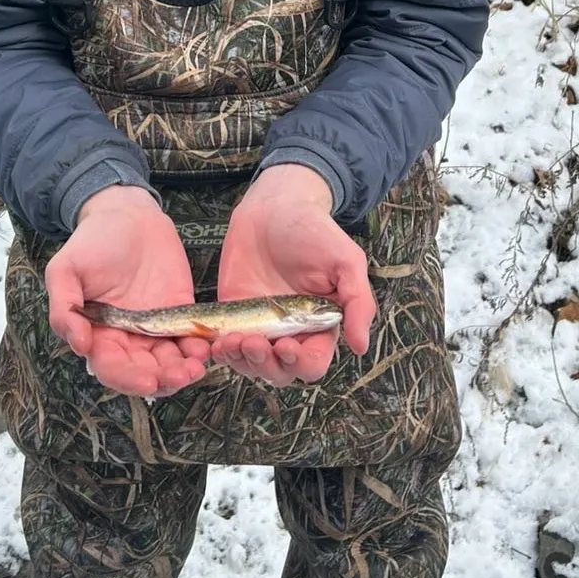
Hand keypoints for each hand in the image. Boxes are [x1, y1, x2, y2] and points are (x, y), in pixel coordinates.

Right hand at [45, 185, 208, 397]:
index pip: (112, 368)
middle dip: (163, 380)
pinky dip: (199, 347)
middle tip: (181, 376)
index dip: (128, 379)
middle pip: (145, 371)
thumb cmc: (92, 241)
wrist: (127, 214)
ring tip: (196, 368)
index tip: (148, 381)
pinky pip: (190, 336)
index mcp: (98, 333)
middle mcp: (127, 337)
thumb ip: (63, 307)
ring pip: (170, 361)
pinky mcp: (179, 311)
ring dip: (183, 370)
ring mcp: (155, 326)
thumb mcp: (65, 270)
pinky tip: (206, 348)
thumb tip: (79, 344)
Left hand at [212, 164, 374, 388]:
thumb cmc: (314, 231)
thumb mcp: (346, 261)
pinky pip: (226, 345)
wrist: (274, 206)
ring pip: (250, 365)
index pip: (313, 363)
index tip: (287, 346)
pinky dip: (221, 351)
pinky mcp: (232, 315)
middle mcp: (290, 331)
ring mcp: (259, 325)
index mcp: (320, 325)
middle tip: (255, 343)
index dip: (301, 363)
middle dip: (266, 365)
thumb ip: (358, 302)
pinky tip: (218, 342)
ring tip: (232, 342)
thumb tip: (361, 347)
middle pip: (280, 371)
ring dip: (241, 361)